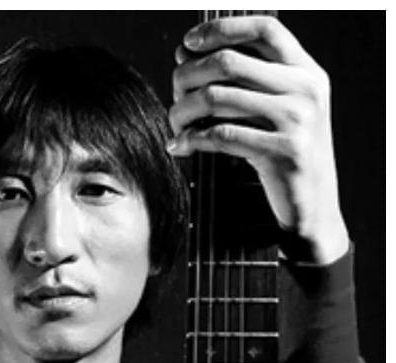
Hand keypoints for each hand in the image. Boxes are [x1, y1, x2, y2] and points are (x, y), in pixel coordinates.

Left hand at [168, 16, 348, 264]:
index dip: (221, 29)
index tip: (188, 43)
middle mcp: (306, 90)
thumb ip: (245, 83)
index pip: (265, 28)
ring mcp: (297, 121)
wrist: (313, 208)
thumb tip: (185, 53)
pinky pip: (220, 136)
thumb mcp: (278, 112)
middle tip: (174, 95)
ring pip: (217, 98)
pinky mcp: (283, 153)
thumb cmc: (284, 156)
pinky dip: (190, 140)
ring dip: (182, 111)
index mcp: (307, 72)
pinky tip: (179, 146)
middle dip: (188, 76)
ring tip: (174, 125)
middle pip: (228, 62)